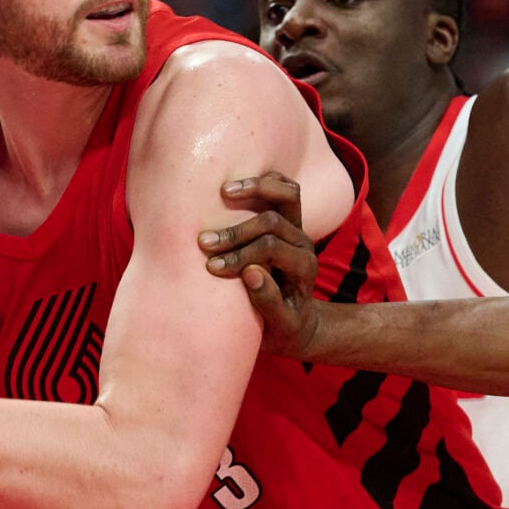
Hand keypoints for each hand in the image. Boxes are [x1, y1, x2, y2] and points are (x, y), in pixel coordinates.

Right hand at [199, 174, 324, 358]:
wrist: (294, 322)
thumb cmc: (282, 326)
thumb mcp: (279, 325)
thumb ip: (268, 302)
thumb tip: (250, 274)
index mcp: (304, 268)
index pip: (272, 249)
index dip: (241, 255)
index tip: (211, 267)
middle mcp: (304, 244)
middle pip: (274, 222)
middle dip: (237, 231)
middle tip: (204, 242)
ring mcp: (297, 228)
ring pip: (286, 195)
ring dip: (255, 189)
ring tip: (224, 191)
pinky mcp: (287, 218)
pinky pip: (284, 189)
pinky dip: (265, 182)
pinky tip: (238, 184)